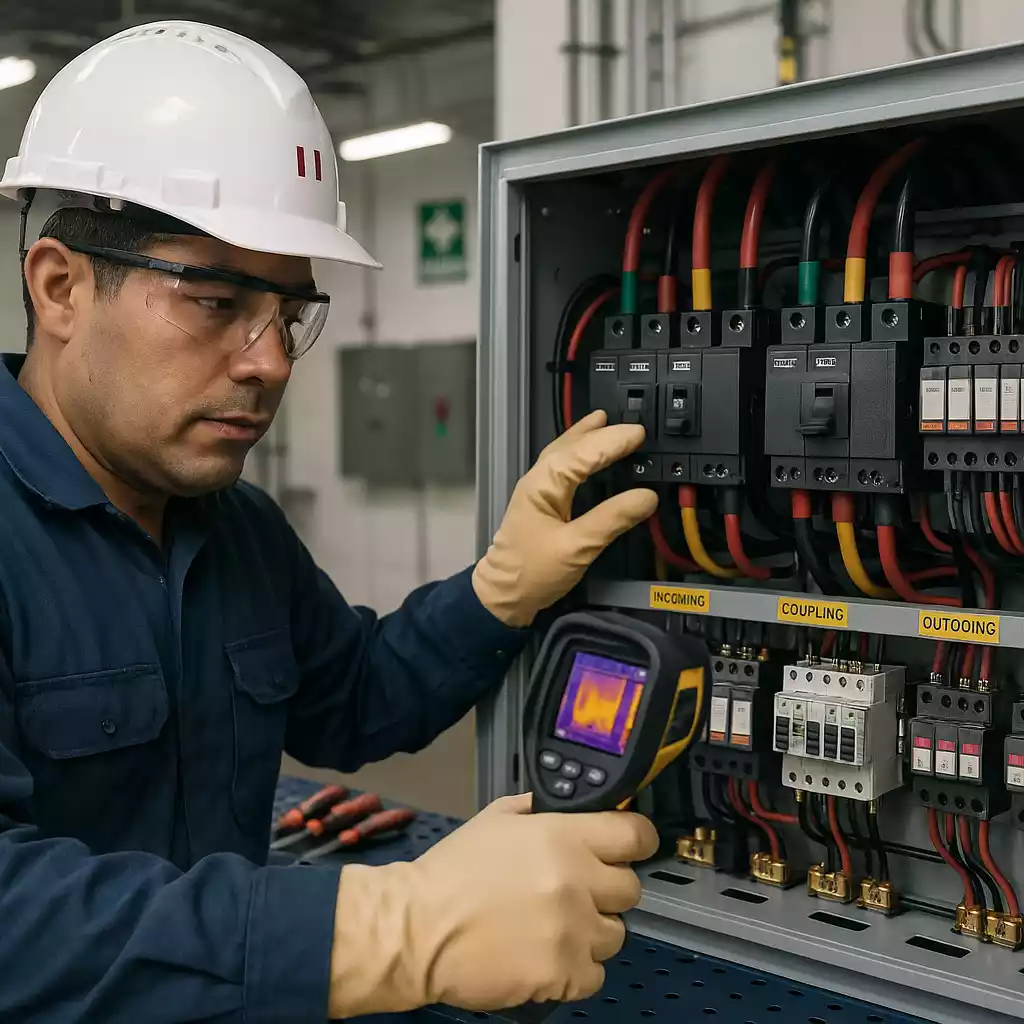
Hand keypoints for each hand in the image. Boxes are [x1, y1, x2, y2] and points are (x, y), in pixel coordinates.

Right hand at [328, 793, 657, 1016]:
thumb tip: (552, 806)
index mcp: (561, 836)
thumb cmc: (450, 872)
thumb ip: (530, 810)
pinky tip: (545, 958)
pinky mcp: (561, 973)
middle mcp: (575, 880)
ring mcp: (572, 930)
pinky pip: (594, 975)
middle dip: (608, 892)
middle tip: (577, 895)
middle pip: (631, 889)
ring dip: (591, 933)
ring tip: (554, 929)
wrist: (416, 929)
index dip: (636, 842)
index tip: (629, 850)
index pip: (634, 835)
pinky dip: (574, 971)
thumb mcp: (491, 820)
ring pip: (615, 935)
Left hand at [472, 410, 657, 626]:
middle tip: (630, 424)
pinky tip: (586, 457)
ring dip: (585, 437)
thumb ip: (611, 520)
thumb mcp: (576, 548)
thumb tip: (646, 497)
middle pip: (570, 445)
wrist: (502, 596)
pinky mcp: (540, 503)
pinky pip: (561, 468)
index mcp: (544, 485)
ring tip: (604, 423)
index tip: (639, 434)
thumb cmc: (532, 573)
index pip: (583, 452)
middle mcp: (538, 481)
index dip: (612, 441)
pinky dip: (577, 455)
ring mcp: (537, 491)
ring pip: (563, 453)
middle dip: (599, 431)